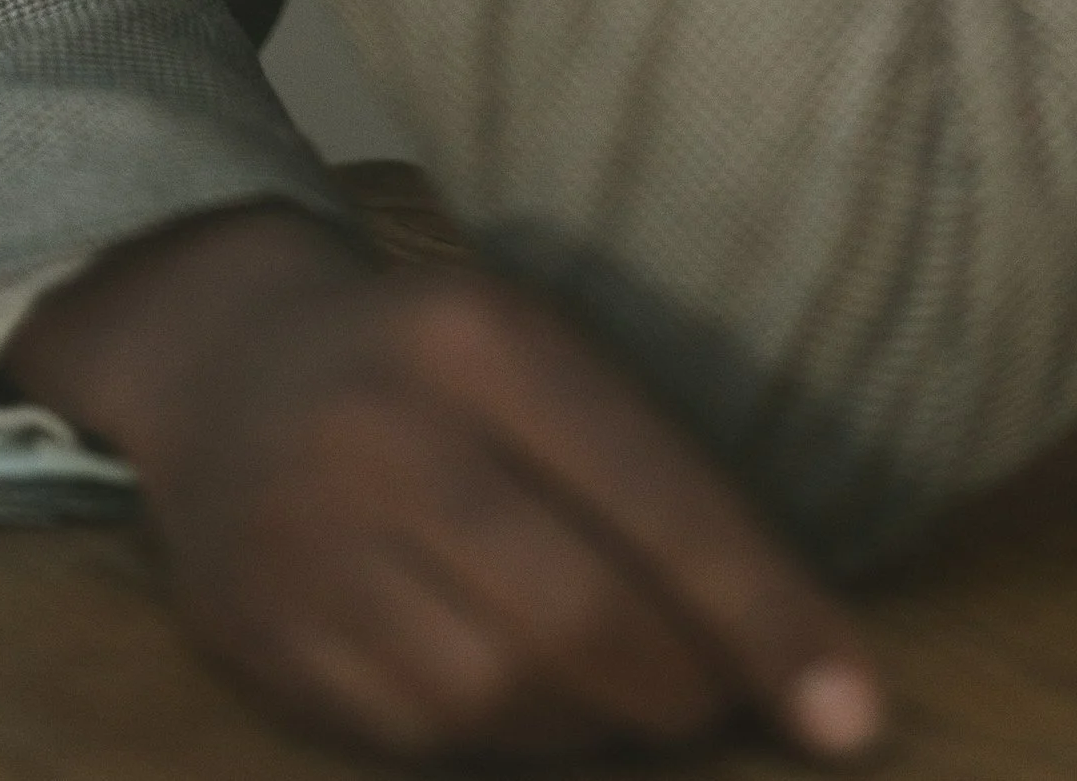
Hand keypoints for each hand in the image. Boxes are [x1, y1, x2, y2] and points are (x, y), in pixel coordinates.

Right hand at [5, 205, 884, 764]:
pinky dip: (494, 750)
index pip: (655, 493)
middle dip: (681, 692)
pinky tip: (527, 721)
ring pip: (492, 698)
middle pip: (576, 614)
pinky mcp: (258, 634)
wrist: (223, 363)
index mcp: (483, 337)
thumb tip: (799, 645)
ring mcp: (306, 539)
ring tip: (630, 713)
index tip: (853, 713)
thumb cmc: (433, 368)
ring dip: (591, 735)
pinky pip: (409, 738)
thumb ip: (652, 476)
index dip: (765, 616)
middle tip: (724, 713)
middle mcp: (386, 429)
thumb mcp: (540, 357)